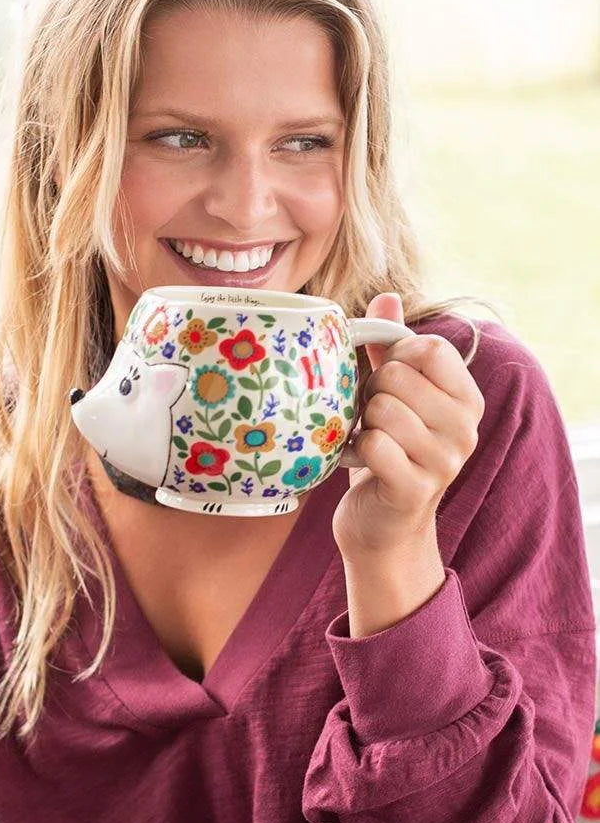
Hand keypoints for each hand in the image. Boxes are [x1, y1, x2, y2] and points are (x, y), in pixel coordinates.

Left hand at [332, 292, 485, 561]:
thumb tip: (387, 296)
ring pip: (383, 409)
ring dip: (363, 423)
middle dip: (371, 392)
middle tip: (372, 417)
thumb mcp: (394, 395)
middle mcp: (465, 428)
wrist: (383, 526)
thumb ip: (391, 347)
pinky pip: (374, 444)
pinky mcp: (416, 489)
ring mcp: (445, 461)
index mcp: (467, 398)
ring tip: (369, 438)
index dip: (395, 357)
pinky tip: (362, 462)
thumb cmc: (389, 449)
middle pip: (398, 376)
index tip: (388, 380)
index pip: (429, 347)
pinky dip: (356, 450)